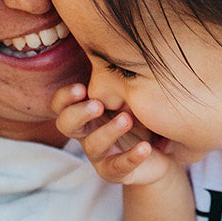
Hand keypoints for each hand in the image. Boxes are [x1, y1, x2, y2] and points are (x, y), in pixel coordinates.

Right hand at [52, 83, 174, 186]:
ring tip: (127, 120)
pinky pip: (119, 166)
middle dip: (79, 114)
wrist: (160, 151)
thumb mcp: (128, 95)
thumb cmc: (138, 116)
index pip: (61, 104)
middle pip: (66, 125)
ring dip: (108, 131)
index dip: (65, 97)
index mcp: (83, 112)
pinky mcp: (115, 172)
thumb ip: (117, 81)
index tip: (81, 88)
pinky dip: (132, 156)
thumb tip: (117, 48)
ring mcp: (99, 155)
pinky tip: (146, 147)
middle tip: (97, 104)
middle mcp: (86, 133)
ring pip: (93, 146)